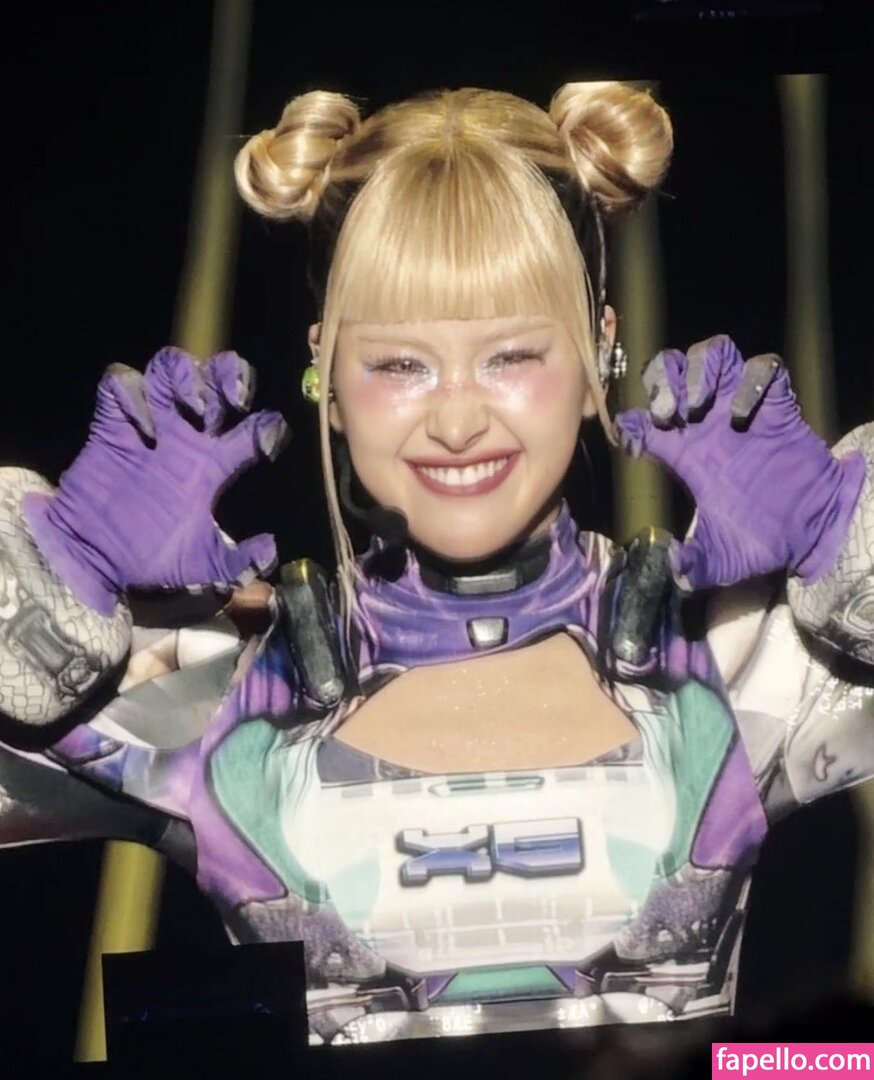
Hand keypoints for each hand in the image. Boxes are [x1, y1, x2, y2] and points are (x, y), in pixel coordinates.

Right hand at [23, 348, 288, 613]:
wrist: (95, 560)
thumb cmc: (151, 557)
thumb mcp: (203, 565)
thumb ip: (240, 563)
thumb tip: (272, 549)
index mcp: (214, 464)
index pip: (255, 428)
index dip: (268, 427)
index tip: (266, 443)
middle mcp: (187, 436)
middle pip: (217, 380)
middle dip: (231, 376)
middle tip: (237, 400)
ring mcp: (149, 425)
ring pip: (171, 368)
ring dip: (186, 376)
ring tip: (194, 406)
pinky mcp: (111, 425)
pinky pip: (120, 383)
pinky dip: (134, 394)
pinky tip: (145, 426)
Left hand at [614, 335, 864, 590]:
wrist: (810, 534)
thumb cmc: (759, 539)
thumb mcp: (717, 559)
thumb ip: (689, 563)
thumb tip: (662, 564)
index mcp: (685, 453)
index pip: (642, 421)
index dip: (631, 422)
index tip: (633, 436)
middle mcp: (707, 423)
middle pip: (669, 371)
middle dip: (661, 381)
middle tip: (668, 415)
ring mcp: (741, 409)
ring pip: (711, 354)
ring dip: (698, 371)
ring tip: (697, 405)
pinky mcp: (779, 406)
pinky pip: (764, 368)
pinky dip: (749, 382)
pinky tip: (741, 415)